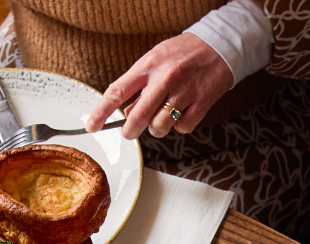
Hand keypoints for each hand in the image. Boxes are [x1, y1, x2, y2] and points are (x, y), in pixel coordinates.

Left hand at [85, 33, 233, 139]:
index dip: (101, 112)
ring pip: (159, 127)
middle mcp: (164, 78)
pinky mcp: (200, 104)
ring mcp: (183, 92)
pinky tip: (183, 112)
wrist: (218, 46)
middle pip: (138, 117)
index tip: (91, 127)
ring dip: (158, 129)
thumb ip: (140, 85)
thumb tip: (126, 113)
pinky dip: (180, 127)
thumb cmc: (182, 54)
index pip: (117, 91)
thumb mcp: (155, 60)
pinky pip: (182, 129)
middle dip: (130, 131)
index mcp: (148, 65)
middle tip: (129, 132)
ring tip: (163, 116)